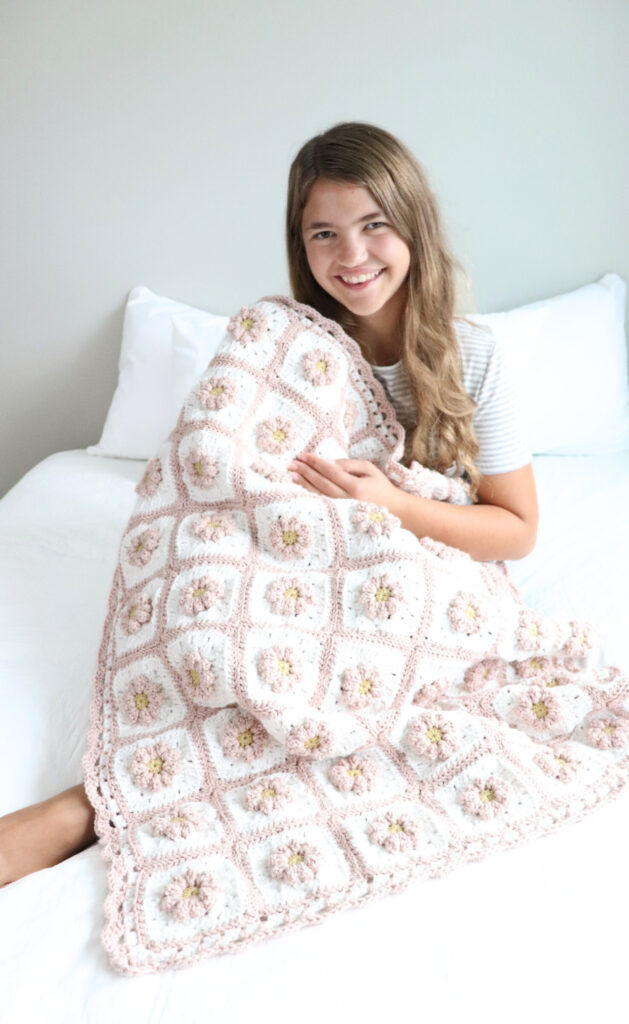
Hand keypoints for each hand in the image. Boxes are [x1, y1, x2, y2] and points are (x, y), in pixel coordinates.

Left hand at [287, 452, 403, 512]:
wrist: (393, 510)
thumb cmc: (380, 486)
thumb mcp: (368, 469)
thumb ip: (348, 464)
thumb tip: (327, 462)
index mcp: (356, 487)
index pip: (331, 472)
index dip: (316, 463)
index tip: (303, 455)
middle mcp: (347, 500)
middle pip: (322, 484)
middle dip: (305, 472)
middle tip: (291, 463)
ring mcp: (343, 509)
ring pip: (319, 494)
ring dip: (304, 484)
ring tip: (292, 475)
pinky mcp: (340, 514)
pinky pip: (323, 502)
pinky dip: (311, 494)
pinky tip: (301, 487)